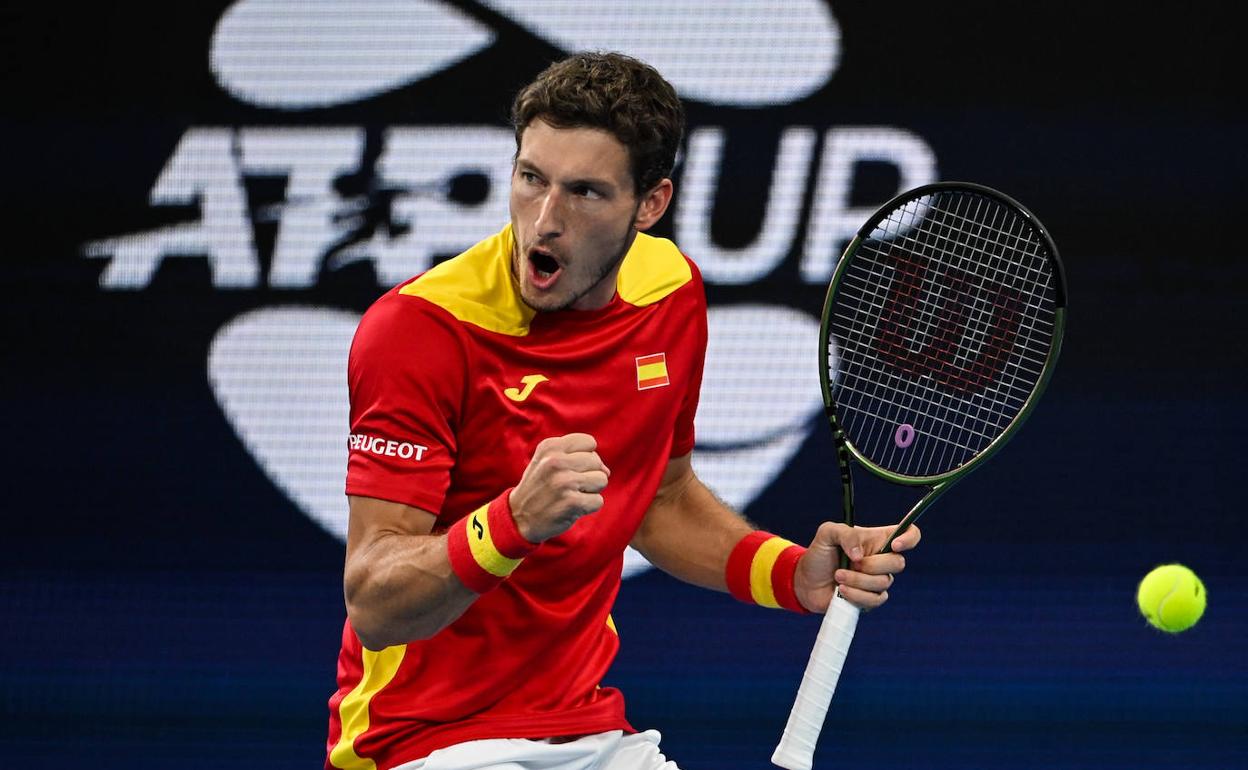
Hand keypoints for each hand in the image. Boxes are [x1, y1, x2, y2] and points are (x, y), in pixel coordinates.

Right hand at [508, 433, 610, 542]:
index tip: (572, 468)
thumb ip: (577, 457)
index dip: (586, 456)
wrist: (519, 517)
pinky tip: (572, 507)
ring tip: (572, 495)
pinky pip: (598, 500)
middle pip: (597, 461)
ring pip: (601, 479)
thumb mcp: (548, 460)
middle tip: (570, 485)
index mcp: (550, 447)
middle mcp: (555, 461)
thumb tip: (606, 471)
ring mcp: (564, 482)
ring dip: (591, 491)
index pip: (589, 442)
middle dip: (589, 474)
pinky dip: (589, 506)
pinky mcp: (571, 502)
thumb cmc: (540, 486)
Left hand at [793, 522, 920, 612]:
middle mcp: (882, 560)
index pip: (909, 534)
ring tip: (838, 576)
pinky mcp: (871, 599)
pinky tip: (841, 590)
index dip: (909, 538)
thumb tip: (860, 555)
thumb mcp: (827, 534)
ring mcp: (878, 581)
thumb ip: (845, 534)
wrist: (805, 582)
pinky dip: (857, 595)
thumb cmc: (819, 554)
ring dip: (858, 580)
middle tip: (851, 562)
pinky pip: (876, 599)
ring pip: (884, 583)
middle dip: (873, 565)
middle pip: (899, 563)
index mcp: (877, 540)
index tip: (894, 545)